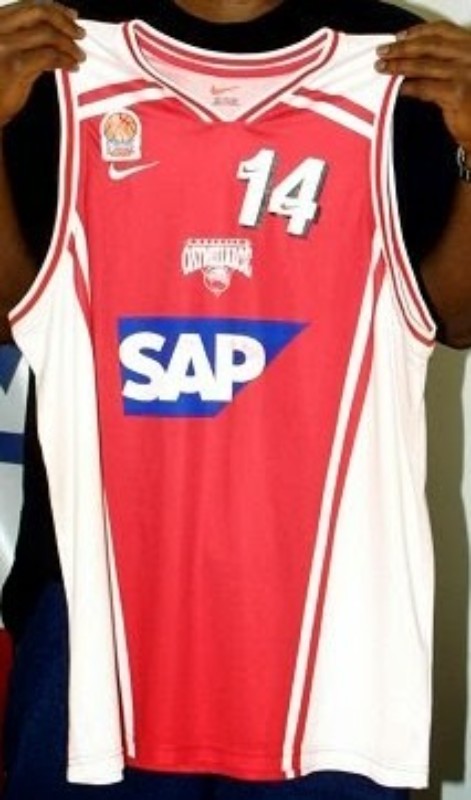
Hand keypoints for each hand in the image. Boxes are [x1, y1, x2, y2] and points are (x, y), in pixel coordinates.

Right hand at [0, 0, 84, 126]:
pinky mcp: (15, 66)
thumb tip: (54, 34)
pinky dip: (66, 59)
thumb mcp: (4, 53)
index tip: (71, 16)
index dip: (54, 8)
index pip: (28, 5)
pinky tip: (72, 66)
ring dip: (69, 44)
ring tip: (79, 55)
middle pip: (39, 13)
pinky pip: (49, 56)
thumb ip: (24, 40)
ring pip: (47, 34)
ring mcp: (4, 46)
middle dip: (65, 22)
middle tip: (80, 34)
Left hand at [375, 21, 470, 151]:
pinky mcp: (457, 94)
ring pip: (425, 66)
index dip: (418, 32)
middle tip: (383, 52)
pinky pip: (426, 88)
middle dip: (403, 48)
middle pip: (431, 46)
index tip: (399, 36)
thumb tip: (413, 58)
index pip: (443, 31)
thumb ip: (444, 62)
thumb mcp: (462, 73)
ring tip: (383, 68)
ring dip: (400, 66)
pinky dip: (410, 87)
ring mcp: (465, 73)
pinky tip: (399, 88)